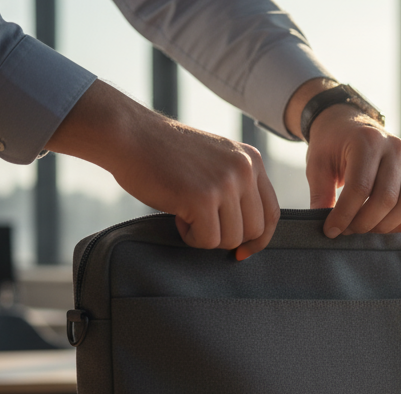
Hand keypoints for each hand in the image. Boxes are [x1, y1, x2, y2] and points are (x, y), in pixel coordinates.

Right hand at [46, 80, 278, 259]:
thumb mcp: (215, 161)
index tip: (243, 251)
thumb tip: (250, 236)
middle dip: (228, 238)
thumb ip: (237, 187)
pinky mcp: (203, 198)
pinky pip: (208, 240)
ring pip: (232, 238)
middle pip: (254, 230)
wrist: (129, 135)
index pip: (271, 212)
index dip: (260, 238)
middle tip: (200, 224)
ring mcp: (225, 183)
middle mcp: (245, 169)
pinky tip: (177, 217)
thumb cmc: (165, 154)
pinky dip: (190, 238)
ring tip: (185, 215)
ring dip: (206, 236)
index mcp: (251, 160)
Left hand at [285, 78, 400, 237]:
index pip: (360, 187)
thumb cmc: (332, 147)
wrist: (350, 126)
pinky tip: (384, 224)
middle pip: (387, 198)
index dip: (345, 215)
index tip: (331, 230)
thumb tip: (330, 230)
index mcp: (367, 141)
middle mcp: (395, 148)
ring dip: (386, 226)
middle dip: (365, 223)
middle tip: (347, 231)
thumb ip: (320, 194)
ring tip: (365, 228)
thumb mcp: (317, 165)